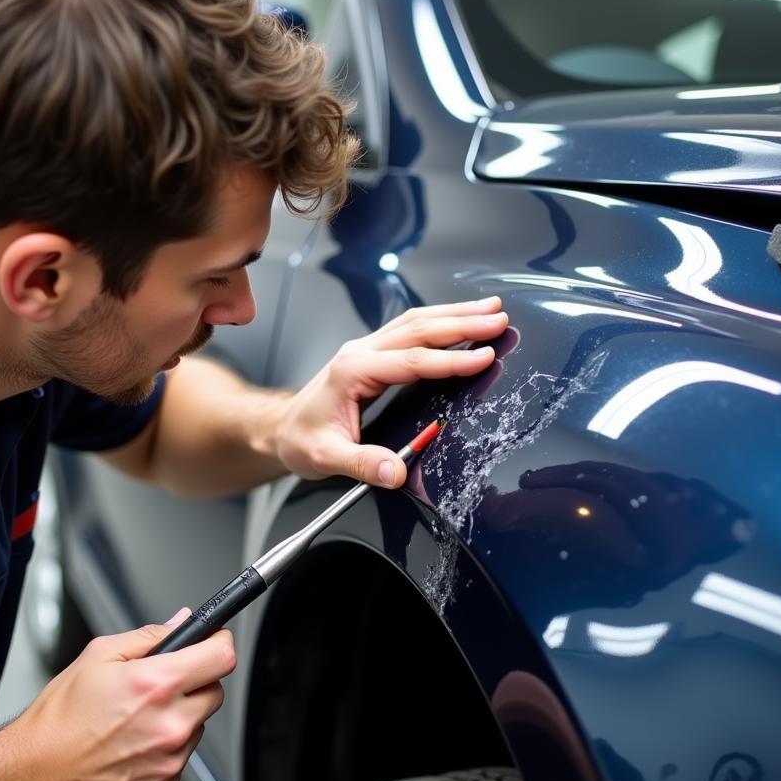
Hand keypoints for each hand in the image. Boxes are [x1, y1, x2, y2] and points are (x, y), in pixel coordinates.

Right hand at [5, 611, 234, 780]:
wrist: (34, 774)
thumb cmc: (59, 719)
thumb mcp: (99, 655)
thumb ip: (150, 636)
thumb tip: (182, 623)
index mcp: (156, 684)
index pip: (222, 656)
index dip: (219, 644)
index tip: (213, 642)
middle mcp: (170, 723)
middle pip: (215, 691)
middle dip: (195, 683)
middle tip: (160, 687)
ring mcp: (169, 759)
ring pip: (198, 726)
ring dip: (179, 718)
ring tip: (136, 721)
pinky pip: (181, 758)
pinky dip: (165, 750)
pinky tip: (132, 747)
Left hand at [274, 296, 507, 487]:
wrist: (280, 430)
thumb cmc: (300, 440)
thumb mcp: (325, 458)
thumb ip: (362, 464)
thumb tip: (395, 472)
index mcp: (353, 371)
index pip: (412, 361)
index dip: (451, 359)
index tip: (484, 357)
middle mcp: (360, 352)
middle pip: (418, 328)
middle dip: (463, 322)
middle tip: (499, 318)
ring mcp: (366, 349)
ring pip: (416, 322)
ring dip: (455, 314)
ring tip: (491, 309)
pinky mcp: (372, 354)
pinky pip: (411, 330)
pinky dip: (441, 322)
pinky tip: (461, 320)